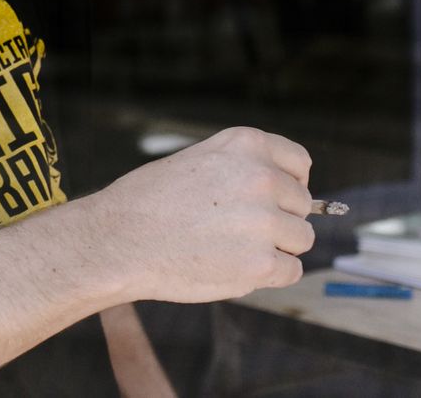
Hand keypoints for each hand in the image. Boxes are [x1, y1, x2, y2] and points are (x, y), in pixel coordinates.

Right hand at [91, 126, 315, 303]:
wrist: (119, 239)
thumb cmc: (150, 201)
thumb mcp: (198, 160)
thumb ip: (242, 169)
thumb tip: (286, 194)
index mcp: (246, 145)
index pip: (299, 163)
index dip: (288, 183)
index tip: (270, 197)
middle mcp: (261, 177)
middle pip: (302, 205)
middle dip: (277, 218)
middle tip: (234, 227)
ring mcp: (264, 221)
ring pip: (300, 240)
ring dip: (275, 248)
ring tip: (231, 247)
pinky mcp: (261, 263)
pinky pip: (290, 272)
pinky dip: (268, 275)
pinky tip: (232, 266)